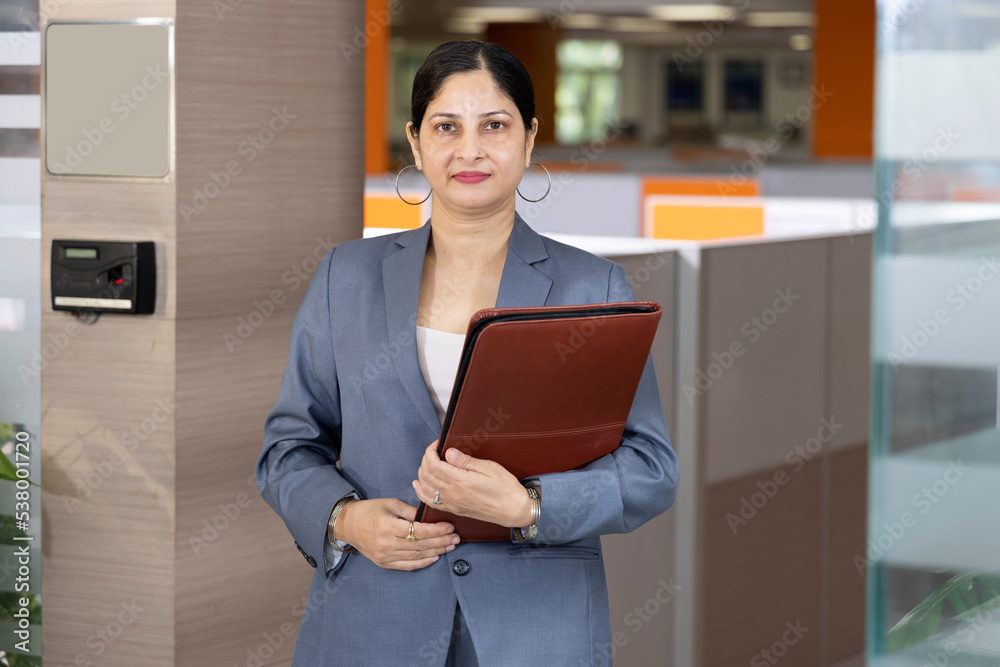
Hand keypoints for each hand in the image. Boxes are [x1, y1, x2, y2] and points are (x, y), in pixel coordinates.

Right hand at [336, 497, 459, 570]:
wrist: (348, 525)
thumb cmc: (370, 511)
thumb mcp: (390, 504)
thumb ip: (411, 511)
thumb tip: (430, 516)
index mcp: (388, 526)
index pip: (418, 531)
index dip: (436, 530)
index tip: (450, 526)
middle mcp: (386, 544)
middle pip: (420, 545)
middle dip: (441, 541)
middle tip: (456, 537)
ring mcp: (385, 556)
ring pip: (416, 556)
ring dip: (436, 551)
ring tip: (450, 546)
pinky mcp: (384, 563)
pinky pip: (408, 565)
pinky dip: (423, 562)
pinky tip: (435, 557)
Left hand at [412, 440, 533, 527]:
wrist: (514, 511)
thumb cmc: (506, 488)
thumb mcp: (490, 468)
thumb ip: (466, 461)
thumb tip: (448, 452)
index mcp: (461, 481)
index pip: (433, 464)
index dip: (430, 450)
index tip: (437, 443)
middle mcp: (453, 494)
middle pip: (426, 474)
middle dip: (426, 458)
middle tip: (435, 450)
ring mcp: (452, 503)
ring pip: (425, 487)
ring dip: (422, 472)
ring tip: (430, 462)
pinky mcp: (454, 510)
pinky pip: (430, 502)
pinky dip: (421, 491)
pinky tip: (419, 483)